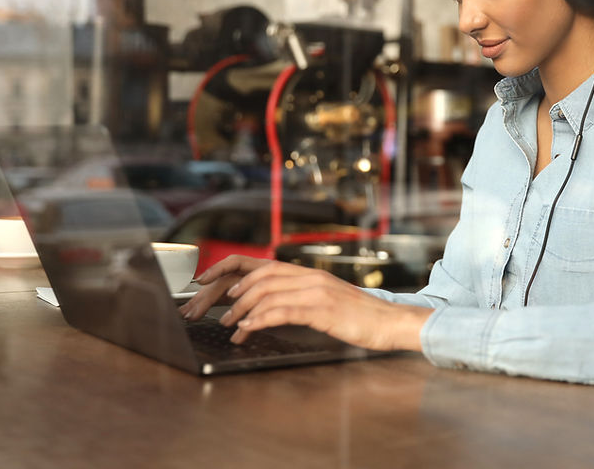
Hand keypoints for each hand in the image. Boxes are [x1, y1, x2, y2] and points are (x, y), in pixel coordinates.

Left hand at [182, 255, 432, 352]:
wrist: (390, 322)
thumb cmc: (358, 317)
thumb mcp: (324, 302)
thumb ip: (298, 299)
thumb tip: (265, 308)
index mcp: (306, 273)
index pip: (258, 262)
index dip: (226, 267)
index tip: (203, 280)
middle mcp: (308, 276)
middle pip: (255, 275)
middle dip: (224, 291)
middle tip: (204, 308)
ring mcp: (315, 290)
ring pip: (265, 291)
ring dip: (240, 309)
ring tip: (228, 325)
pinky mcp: (321, 308)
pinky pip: (282, 310)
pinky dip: (259, 320)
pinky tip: (247, 331)